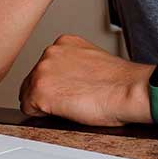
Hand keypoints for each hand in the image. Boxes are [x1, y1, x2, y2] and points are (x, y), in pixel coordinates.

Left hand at [19, 34, 152, 125]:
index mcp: (64, 42)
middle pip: (33, 80)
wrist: (129, 90)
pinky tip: (66, 111)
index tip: (72, 89)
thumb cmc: (120, 82)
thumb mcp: (93, 62)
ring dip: (45, 104)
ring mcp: (42, 70)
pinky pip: (29, 110)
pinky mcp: (39, 91)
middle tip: (74, 100)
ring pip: (29, 95)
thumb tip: (67, 82)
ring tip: (72, 105)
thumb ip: (74, 65)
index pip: (45, 68)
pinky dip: (44, 116)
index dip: (57, 84)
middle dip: (48, 93)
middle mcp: (50, 52)